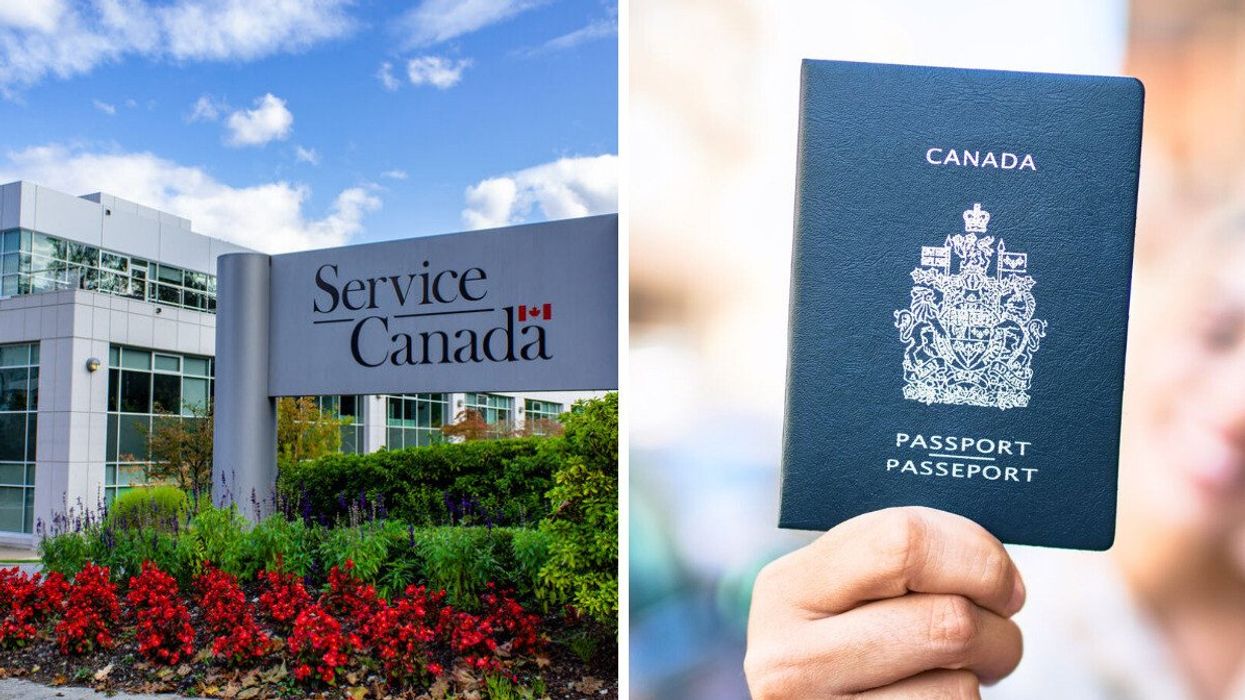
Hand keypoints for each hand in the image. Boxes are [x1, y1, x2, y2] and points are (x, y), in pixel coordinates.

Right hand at [745, 507, 1025, 697]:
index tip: (999, 577)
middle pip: (947, 620)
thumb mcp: (833, 589)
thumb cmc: (834, 637)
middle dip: (997, 622)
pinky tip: (933, 693)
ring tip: (961, 665)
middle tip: (999, 624)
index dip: (976, 556)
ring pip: (959, 685)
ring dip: (984, 673)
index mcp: (786, 590)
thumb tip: (989, 559)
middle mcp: (792, 657)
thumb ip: (890, 560)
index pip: (901, 545)